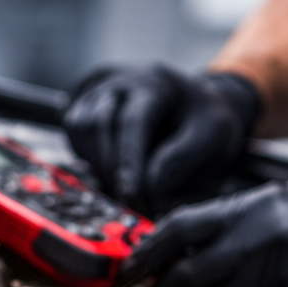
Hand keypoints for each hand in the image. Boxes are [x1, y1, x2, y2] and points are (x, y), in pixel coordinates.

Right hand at [64, 65, 261, 213]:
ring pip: (81, 128)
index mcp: (155, 85)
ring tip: (119, 189)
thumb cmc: (204, 123)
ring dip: (96, 164)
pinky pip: (75, 134)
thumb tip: (148, 186)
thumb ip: (182, 159)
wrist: (195, 108)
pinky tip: (110, 174)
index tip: (131, 196)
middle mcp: (121, 83)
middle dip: (110, 169)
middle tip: (126, 203)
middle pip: (98, 123)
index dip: (128, 162)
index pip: (133, 122)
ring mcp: (100, 93)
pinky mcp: (87, 107)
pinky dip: (87, 158)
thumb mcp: (212, 137)